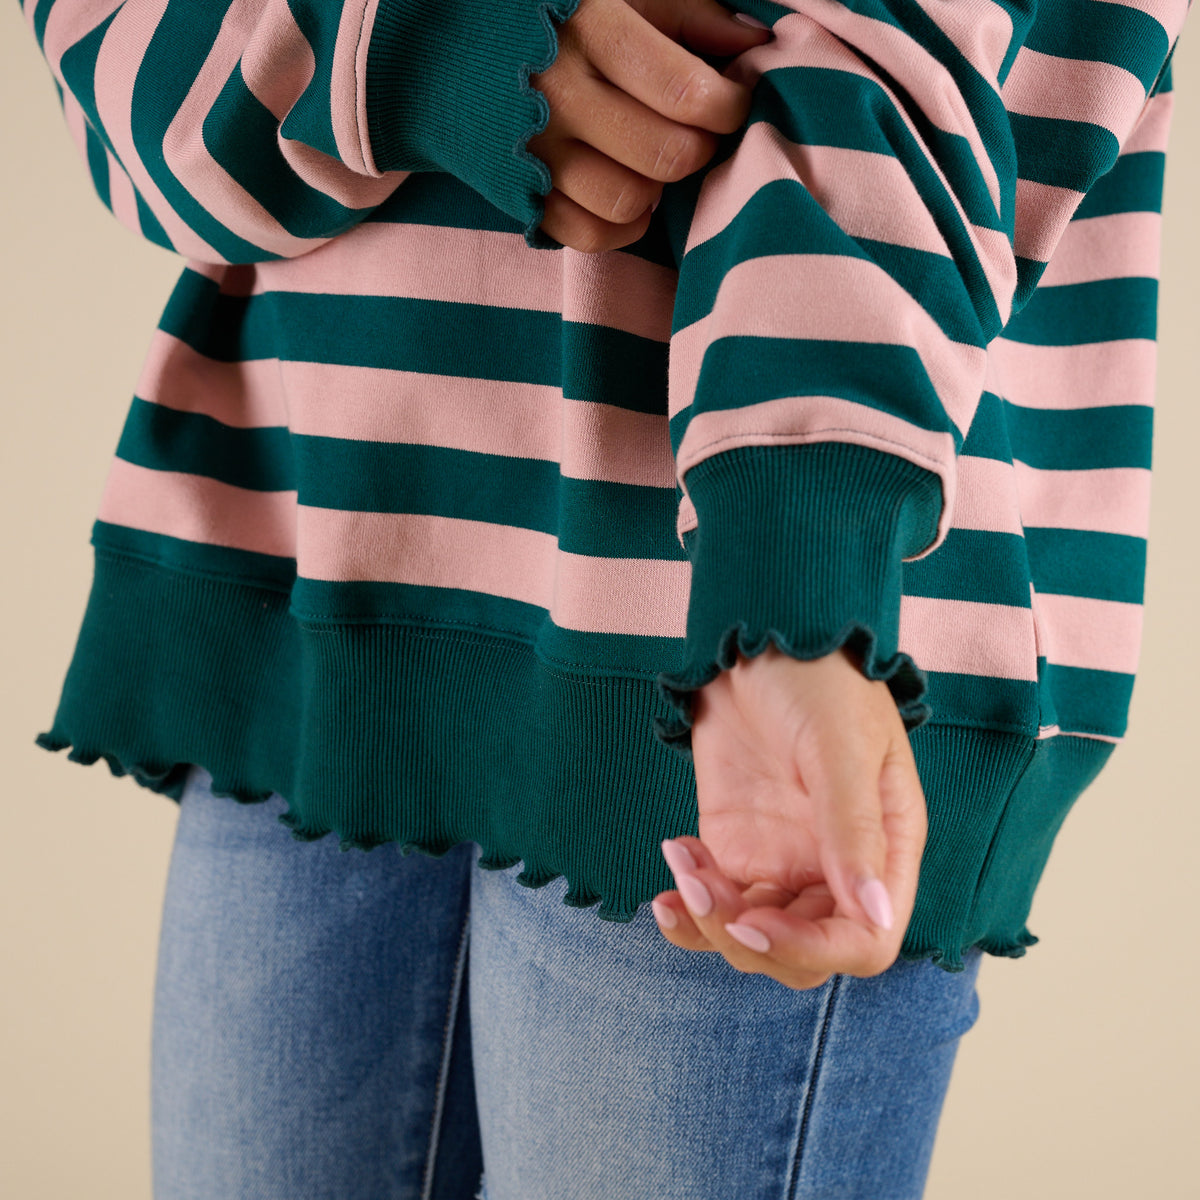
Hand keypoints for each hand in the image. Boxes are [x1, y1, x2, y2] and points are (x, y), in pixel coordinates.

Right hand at [528, 0, 771, 250]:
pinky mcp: (517, 193)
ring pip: (628, 202)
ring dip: (658, 189)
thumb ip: (686, 10)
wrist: (439, 40)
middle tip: (693, 132)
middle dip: (698, 148)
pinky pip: (587, 236)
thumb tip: (753, 43)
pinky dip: (621, 225)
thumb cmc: (545, 10)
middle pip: (666, 155)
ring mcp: (533, 151)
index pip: (687, 92)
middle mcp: (558, 93)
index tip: (728, 100)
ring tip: (653, 158)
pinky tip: (628, 192)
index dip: (727, 106)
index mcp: (589, 27)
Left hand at [651, 644, 928, 989]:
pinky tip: (671, 866)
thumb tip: (874, 912)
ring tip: (682, 862)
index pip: (866, 940)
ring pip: (754, 937)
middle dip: (750, 939)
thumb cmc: (817, 678)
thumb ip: (853, 829)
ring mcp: (784, 860)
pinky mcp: (738, 846)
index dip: (812, 950)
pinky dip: (688, 905)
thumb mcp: (839, 746)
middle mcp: (837, 866)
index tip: (753, 922)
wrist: (757, 635)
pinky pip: (717, 902)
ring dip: (710, 920)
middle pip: (805, 953)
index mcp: (886, 848)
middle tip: (703, 887)